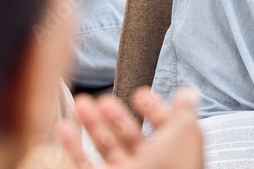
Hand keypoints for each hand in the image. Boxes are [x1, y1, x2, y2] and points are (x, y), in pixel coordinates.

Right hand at [58, 87, 203, 168]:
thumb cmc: (174, 167)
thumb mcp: (185, 133)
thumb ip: (184, 111)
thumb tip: (189, 93)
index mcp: (173, 153)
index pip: (163, 127)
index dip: (152, 109)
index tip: (140, 95)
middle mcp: (149, 166)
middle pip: (129, 136)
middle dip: (115, 115)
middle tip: (102, 100)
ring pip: (106, 148)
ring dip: (92, 125)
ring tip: (81, 105)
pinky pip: (84, 165)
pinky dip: (72, 147)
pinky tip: (64, 128)